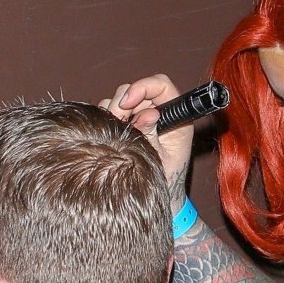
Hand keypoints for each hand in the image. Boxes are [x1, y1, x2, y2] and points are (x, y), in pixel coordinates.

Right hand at [99, 74, 191, 211]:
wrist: (160, 196)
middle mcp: (159, 113)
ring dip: (113, 112)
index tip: (127, 103)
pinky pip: (111, 110)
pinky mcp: (127, 124)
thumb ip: (154, 137)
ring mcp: (141, 117)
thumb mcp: (161, 161)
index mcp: (176, 118)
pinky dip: (107, 118)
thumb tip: (149, 114)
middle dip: (122, 103)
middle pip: (137, 90)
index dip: (143, 88)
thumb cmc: (166, 181)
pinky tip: (110, 134)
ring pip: (121, 98)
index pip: (161, 86)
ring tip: (115, 133)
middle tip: (116, 124)